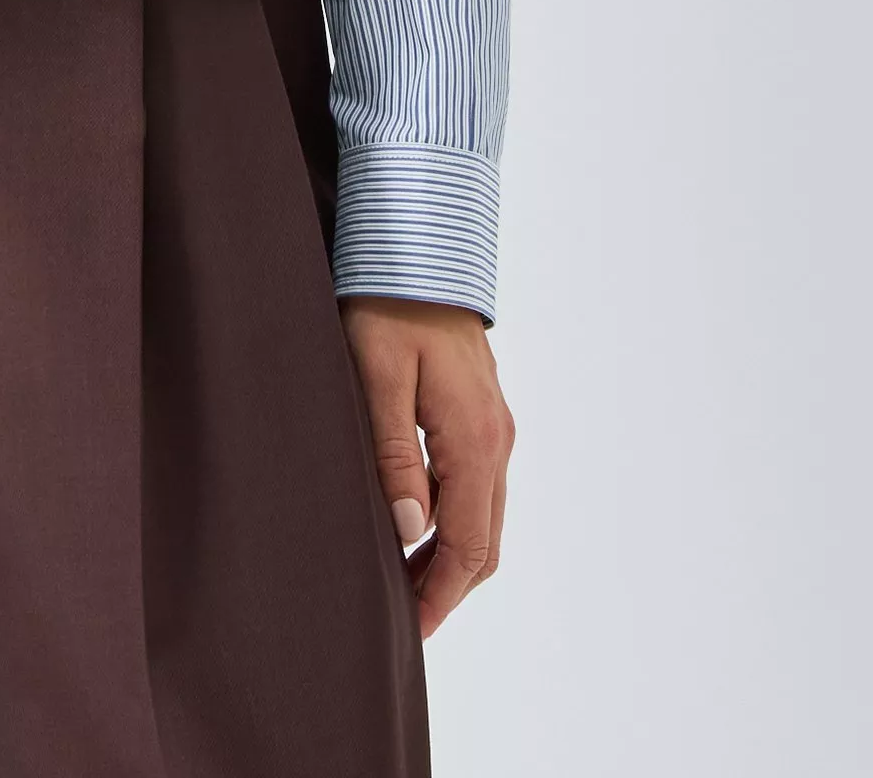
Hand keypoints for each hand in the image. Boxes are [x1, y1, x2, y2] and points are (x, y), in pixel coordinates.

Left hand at [339, 293, 514, 637]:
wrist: (419, 241)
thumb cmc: (388, 302)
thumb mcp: (376, 377)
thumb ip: (393, 457)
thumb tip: (409, 533)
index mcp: (474, 440)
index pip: (466, 546)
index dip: (440, 596)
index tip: (411, 631)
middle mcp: (496, 440)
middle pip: (483, 542)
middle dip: (447, 587)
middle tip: (402, 619)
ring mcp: (495, 426)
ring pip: (483, 516)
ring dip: (449, 555)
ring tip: (401, 581)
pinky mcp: (482, 412)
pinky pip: (477, 485)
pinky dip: (454, 519)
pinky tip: (414, 523)